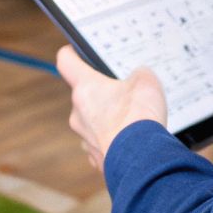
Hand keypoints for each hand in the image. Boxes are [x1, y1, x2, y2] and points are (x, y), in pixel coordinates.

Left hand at [56, 46, 167, 170]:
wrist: (143, 160)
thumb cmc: (139, 118)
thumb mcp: (146, 82)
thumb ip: (138, 74)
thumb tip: (137, 78)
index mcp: (86, 87)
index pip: (66, 62)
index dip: (71, 54)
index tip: (75, 52)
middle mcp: (78, 113)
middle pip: (84, 96)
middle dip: (103, 93)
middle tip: (124, 93)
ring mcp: (85, 138)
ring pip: (93, 122)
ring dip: (108, 120)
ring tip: (133, 120)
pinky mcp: (96, 158)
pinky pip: (102, 144)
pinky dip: (115, 141)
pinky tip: (133, 141)